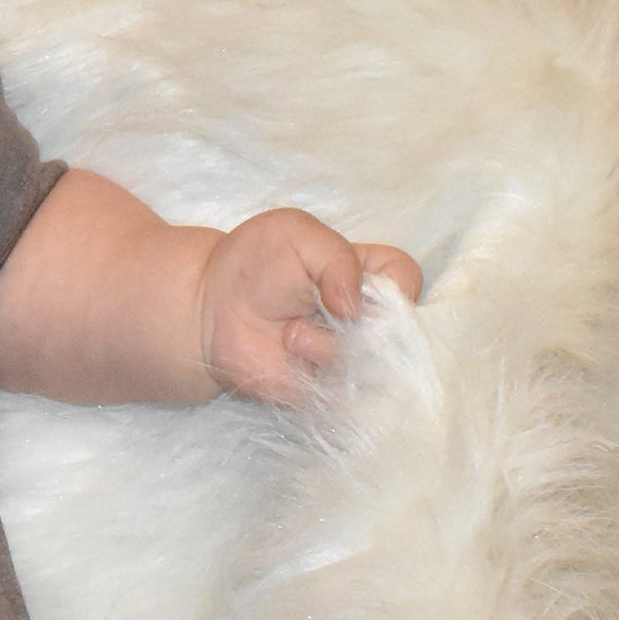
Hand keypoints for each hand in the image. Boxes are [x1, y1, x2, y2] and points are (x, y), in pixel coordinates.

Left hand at [199, 208, 422, 405]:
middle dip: (358, 321)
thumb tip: (356, 308)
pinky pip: (348, 387)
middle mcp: (369, 315)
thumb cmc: (253, 263)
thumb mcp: (293, 232)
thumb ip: (337, 257)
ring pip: (374, 360)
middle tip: (320, 308)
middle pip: (402, 326)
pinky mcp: (332, 385)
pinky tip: (289, 351)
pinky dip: (315, 368)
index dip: (394, 285)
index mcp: (368, 273)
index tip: (354, 286)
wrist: (210, 309)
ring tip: (290, 332)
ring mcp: (353, 353)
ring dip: (325, 343)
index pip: (408, 278)